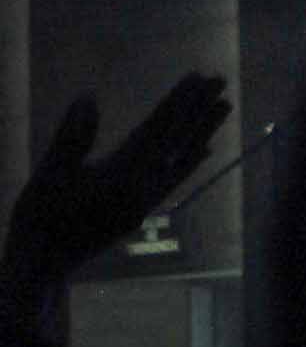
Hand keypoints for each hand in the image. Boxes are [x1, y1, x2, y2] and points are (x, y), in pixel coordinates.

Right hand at [4, 76, 229, 286]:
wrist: (41, 268)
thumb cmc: (40, 220)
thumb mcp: (48, 177)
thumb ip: (72, 138)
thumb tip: (89, 97)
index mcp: (123, 177)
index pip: (158, 131)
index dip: (178, 102)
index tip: (198, 77)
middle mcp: (144, 189)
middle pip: (178, 142)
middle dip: (199, 110)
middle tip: (222, 81)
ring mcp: (146, 202)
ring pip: (182, 159)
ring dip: (203, 131)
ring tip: (224, 106)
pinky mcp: (142, 211)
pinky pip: (176, 180)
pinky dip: (192, 161)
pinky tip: (205, 150)